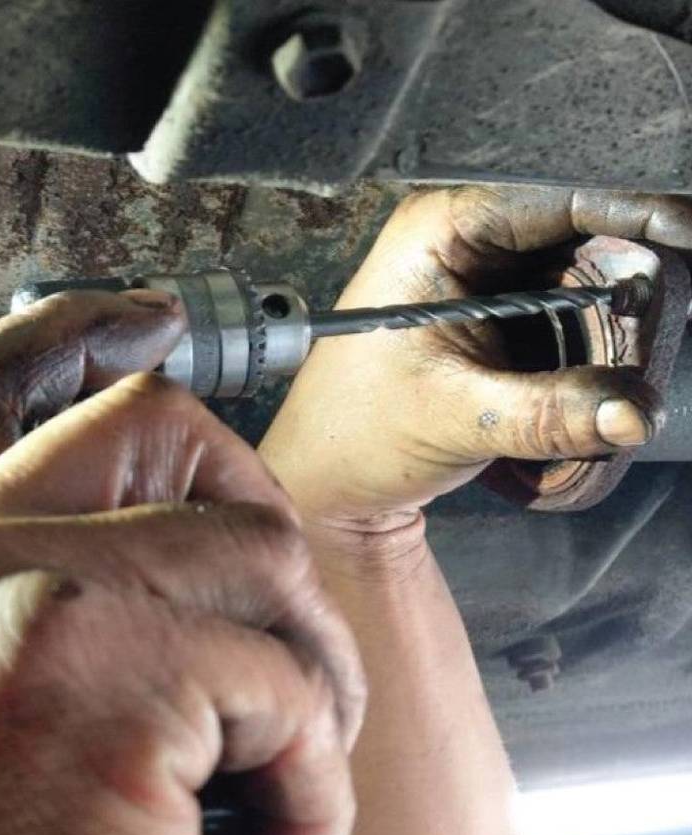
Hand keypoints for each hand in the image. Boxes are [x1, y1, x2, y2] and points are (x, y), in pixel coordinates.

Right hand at [0, 292, 363, 834]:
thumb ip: (54, 594)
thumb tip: (176, 523)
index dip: (74, 333)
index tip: (148, 323)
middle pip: (159, 426)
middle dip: (259, 522)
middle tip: (282, 639)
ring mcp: (13, 604)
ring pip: (259, 553)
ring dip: (304, 678)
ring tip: (267, 786)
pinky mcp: (94, 680)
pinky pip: (291, 684)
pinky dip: (311, 781)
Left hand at [261, 186, 691, 532]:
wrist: (333, 482)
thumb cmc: (358, 434)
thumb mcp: (455, 415)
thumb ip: (550, 411)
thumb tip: (635, 410)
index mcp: (443, 232)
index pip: (560, 196)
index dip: (636, 213)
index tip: (688, 240)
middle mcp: (473, 244)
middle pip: (591, 244)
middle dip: (628, 307)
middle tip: (638, 365)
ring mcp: (495, 286)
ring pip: (593, 294)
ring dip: (614, 351)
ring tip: (595, 411)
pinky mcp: (508, 327)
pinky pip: (578, 334)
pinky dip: (592, 372)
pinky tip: (577, 416)